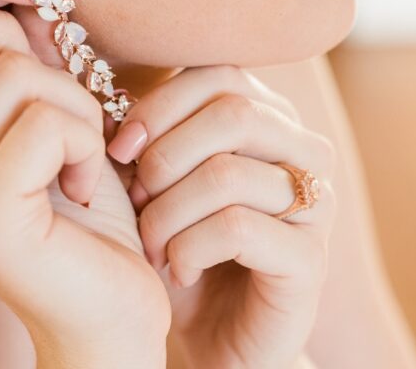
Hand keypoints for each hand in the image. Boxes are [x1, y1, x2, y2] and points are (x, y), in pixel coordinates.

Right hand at [0, 0, 169, 367]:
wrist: (106, 313)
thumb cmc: (80, 214)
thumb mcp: (47, 119)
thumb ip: (24, 59)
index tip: (31, 27)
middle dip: (9, 37)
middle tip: (57, 90)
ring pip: (12, 74)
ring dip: (75, 101)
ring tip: (84, 151)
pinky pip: (45, 122)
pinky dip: (86, 139)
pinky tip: (84, 183)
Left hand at [106, 65, 337, 368]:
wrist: (209, 339)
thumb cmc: (178, 250)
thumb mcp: (152, 185)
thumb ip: (142, 135)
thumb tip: (99, 93)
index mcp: (271, 122)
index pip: (218, 76)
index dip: (159, 104)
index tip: (119, 148)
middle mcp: (305, 153)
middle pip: (232, 113)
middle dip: (164, 157)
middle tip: (136, 201)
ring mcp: (315, 206)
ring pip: (227, 173)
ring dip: (168, 212)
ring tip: (151, 244)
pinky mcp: (311, 261)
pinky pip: (236, 229)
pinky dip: (189, 249)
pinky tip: (179, 271)